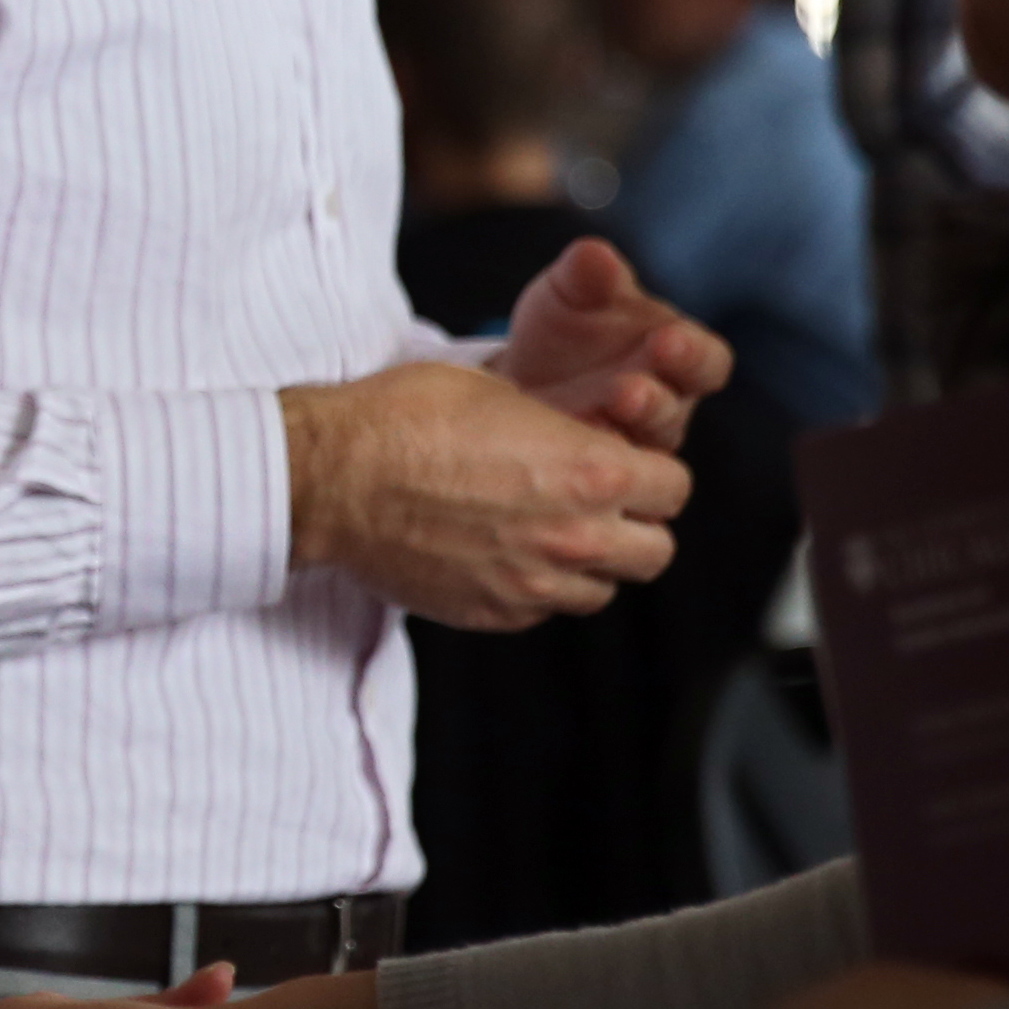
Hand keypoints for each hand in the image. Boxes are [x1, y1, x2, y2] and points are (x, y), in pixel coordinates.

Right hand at [280, 356, 691, 628]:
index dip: (652, 473)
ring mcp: (534, 587)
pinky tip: (501, 555)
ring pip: (602, 591)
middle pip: (655, 552)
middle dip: (637, 526)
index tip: (626, 465)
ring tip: (546, 533)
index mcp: (592, 472)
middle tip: (600, 505)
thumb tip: (583, 438)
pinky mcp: (492, 615)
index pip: (674, 488)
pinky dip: (536, 589)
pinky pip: (542, 612)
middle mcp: (575, 538)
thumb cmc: (408, 419)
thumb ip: (563, 429)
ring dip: (589, 565)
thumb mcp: (504, 393)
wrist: (334, 477)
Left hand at [496, 237, 730, 448]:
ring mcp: (631, 443)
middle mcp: (665, 404)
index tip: (668, 340)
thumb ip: (588, 274)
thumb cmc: (566, 325)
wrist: (520, 373)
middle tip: (628, 389)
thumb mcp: (571, 291)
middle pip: (677, 411)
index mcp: (676, 354)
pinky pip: (606, 477)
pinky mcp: (597, 470)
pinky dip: (588, 464)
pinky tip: (563, 452)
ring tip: (597, 416)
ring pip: (644, 452)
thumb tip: (595, 256)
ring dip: (622, 436)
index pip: (707, 362)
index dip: (693, 354)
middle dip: (654, 401)